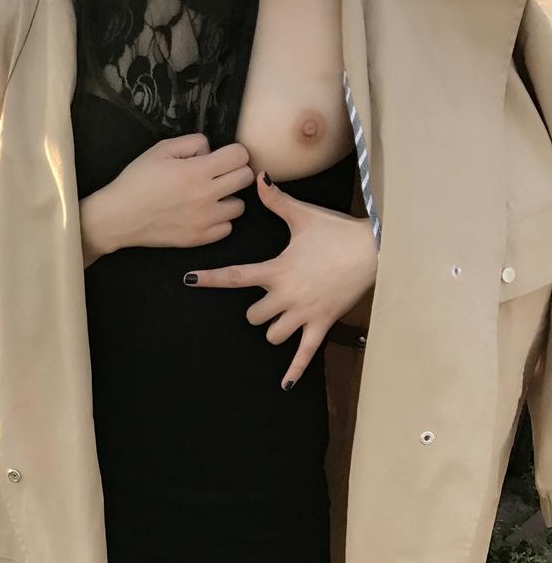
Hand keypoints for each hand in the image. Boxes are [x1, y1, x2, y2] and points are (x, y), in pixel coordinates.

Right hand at [79, 133, 256, 265]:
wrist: (118, 217)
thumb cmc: (136, 181)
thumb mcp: (161, 149)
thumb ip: (192, 142)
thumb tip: (211, 151)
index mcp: (196, 171)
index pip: (240, 155)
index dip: (233, 152)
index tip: (222, 156)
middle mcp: (205, 196)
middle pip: (245, 178)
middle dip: (235, 171)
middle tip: (218, 174)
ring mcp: (203, 221)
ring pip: (240, 206)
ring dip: (228, 198)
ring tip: (210, 197)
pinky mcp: (198, 239)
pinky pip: (227, 228)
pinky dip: (219, 220)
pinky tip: (203, 214)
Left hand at [182, 170, 379, 387]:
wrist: (373, 248)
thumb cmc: (337, 231)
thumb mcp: (304, 215)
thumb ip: (277, 200)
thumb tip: (258, 176)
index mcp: (276, 270)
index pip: (235, 276)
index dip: (210, 279)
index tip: (190, 279)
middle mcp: (285, 295)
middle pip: (252, 316)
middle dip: (256, 311)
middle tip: (268, 300)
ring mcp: (302, 313)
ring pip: (272, 335)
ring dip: (273, 329)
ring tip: (283, 318)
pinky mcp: (320, 324)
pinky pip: (304, 354)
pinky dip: (294, 370)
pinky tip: (284, 386)